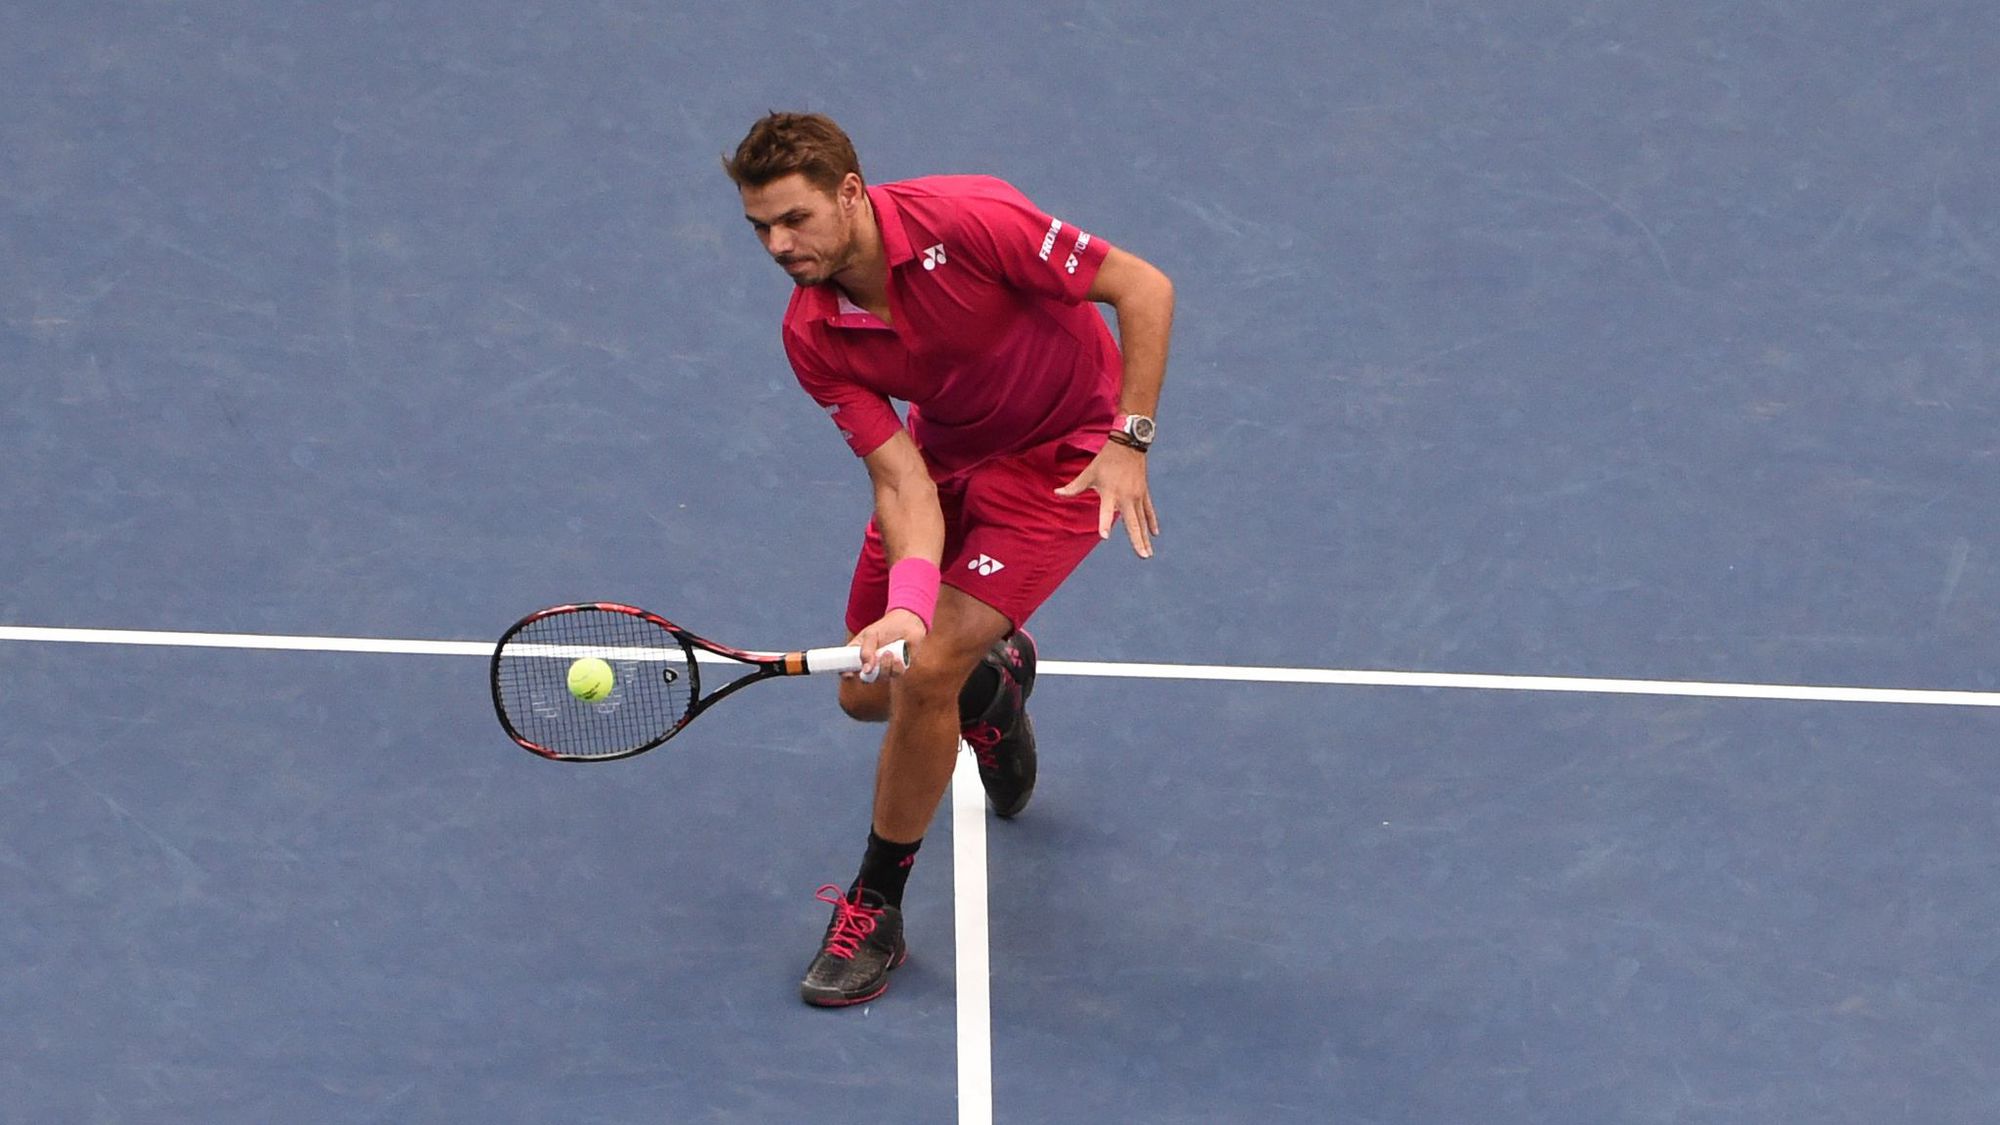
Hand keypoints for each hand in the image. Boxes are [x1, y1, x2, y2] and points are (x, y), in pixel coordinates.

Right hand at [846, 608, 926, 679]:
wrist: (907, 623)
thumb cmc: (886, 628)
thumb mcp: (871, 635)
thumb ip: (866, 651)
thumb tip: (866, 670)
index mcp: (858, 655)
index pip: (847, 669)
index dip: (846, 674)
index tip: (850, 674)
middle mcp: (870, 664)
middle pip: (865, 679)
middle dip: (870, 673)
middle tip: (874, 663)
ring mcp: (884, 668)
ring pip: (881, 677)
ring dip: (884, 666)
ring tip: (888, 652)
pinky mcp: (897, 669)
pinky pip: (895, 674)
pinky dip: (896, 667)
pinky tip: (897, 658)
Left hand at [1055, 441, 1158, 557]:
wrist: (1128, 444)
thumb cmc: (1106, 460)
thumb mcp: (1089, 472)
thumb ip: (1074, 487)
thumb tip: (1056, 493)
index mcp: (1110, 493)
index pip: (1106, 511)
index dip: (1104, 523)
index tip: (1105, 536)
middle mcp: (1126, 497)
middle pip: (1133, 523)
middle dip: (1138, 540)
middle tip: (1143, 556)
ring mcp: (1137, 496)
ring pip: (1142, 521)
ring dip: (1145, 537)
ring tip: (1148, 553)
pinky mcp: (1144, 493)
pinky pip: (1149, 511)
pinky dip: (1151, 522)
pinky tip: (1155, 534)